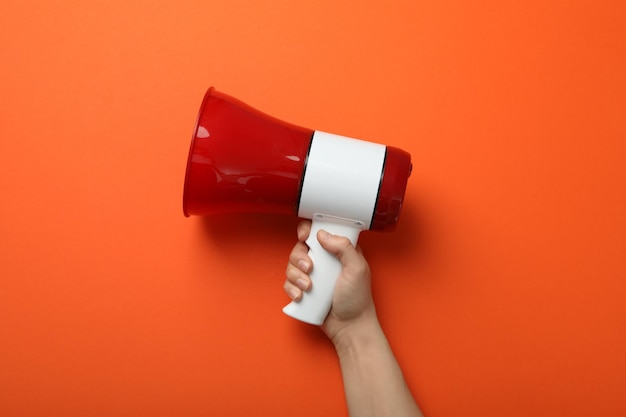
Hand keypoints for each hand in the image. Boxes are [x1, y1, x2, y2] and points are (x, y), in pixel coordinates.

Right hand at [284, 220, 377, 341]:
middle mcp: (324, 261)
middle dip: (299, 257)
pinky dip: (291, 288)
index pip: (319, 232)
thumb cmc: (358, 299)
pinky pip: (289, 283)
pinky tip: (300, 296)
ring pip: (292, 265)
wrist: (349, 326)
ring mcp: (313, 275)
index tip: (305, 236)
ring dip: (295, 275)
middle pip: (301, 248)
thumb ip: (344, 247)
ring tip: (308, 287)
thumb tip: (323, 234)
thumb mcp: (357, 269)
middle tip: (309, 268)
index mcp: (338, 251)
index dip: (308, 231)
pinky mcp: (304, 289)